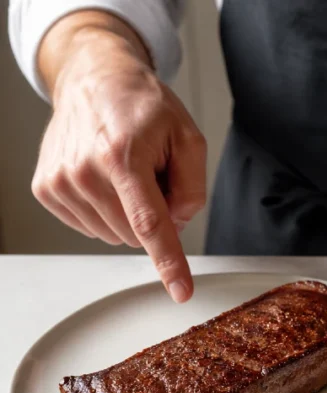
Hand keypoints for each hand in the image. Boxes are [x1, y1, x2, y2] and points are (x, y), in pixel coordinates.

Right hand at [32, 12, 205, 301]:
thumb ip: (193, 187)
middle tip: (152, 175)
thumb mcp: (188, 138)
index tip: (180, 291)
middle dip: (155, 215)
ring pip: (114, 235)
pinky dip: (107, 210)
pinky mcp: (46, 189)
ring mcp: (61, 182)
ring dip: (129, 213)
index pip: (150, 223)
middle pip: (135, 234)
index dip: (168, 261)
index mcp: (123, 156)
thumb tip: (177, 225)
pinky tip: (105, 179)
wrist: (93, 80)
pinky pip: (91, 226)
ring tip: (126, 172)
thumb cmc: (143, 106)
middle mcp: (85, 171)